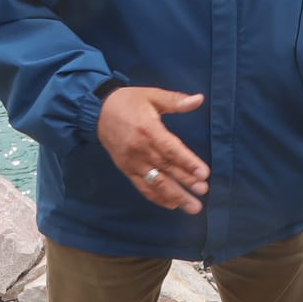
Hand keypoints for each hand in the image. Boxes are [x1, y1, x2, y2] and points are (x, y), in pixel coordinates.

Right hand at [98, 86, 210, 213]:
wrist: (98, 112)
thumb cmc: (129, 102)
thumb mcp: (152, 95)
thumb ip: (175, 100)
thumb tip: (199, 99)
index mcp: (148, 130)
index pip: (171, 150)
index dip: (188, 162)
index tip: (204, 174)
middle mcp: (140, 149)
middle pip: (166, 169)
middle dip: (186, 182)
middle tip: (203, 191)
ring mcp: (132, 162)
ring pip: (156, 182)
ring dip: (175, 196)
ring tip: (193, 207)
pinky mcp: (126, 170)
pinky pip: (142, 186)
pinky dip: (157, 197)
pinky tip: (172, 204)